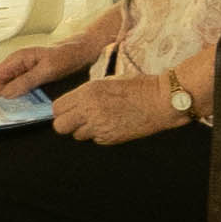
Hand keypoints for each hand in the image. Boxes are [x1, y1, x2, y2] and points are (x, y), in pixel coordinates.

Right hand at [0, 38, 92, 98]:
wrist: (84, 51)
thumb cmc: (68, 55)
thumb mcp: (48, 69)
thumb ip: (26, 81)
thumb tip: (7, 94)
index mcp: (16, 59)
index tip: (10, 100)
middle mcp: (17, 65)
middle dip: (5, 95)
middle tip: (20, 103)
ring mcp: (24, 71)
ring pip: (9, 88)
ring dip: (16, 97)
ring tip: (29, 102)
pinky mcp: (33, 77)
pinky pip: (22, 89)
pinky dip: (25, 96)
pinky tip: (35, 100)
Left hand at [53, 68, 177, 145]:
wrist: (163, 101)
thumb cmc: (140, 87)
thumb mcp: (108, 82)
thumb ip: (87, 93)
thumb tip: (73, 103)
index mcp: (88, 92)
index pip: (57, 108)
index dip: (62, 110)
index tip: (69, 110)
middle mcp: (90, 110)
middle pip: (60, 126)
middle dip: (67, 123)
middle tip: (78, 119)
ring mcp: (100, 126)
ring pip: (77, 135)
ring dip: (85, 130)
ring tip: (101, 120)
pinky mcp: (111, 138)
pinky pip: (95, 140)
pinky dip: (100, 135)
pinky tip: (113, 124)